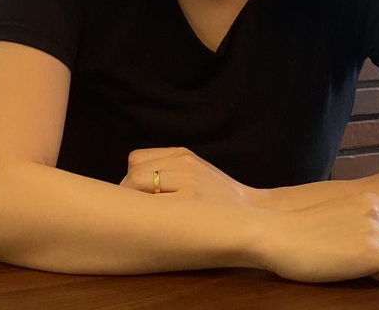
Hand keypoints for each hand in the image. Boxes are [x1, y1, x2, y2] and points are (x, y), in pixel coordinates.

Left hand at [121, 147, 259, 206]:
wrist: (250, 213)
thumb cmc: (217, 197)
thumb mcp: (194, 168)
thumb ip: (166, 167)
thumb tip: (128, 181)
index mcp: (181, 154)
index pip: (136, 160)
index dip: (131, 179)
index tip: (137, 196)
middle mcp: (183, 163)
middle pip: (134, 175)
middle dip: (129, 195)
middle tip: (137, 213)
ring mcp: (186, 182)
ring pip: (138, 190)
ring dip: (135, 206)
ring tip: (147, 218)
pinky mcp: (189, 202)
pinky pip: (152, 207)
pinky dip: (146, 216)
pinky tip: (157, 224)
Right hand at [258, 193, 378, 284]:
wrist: (275, 234)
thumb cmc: (294, 229)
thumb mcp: (334, 212)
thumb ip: (356, 217)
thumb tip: (366, 236)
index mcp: (367, 198)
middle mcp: (375, 211)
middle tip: (364, 262)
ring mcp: (374, 231)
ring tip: (357, 268)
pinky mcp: (370, 253)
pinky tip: (364, 275)